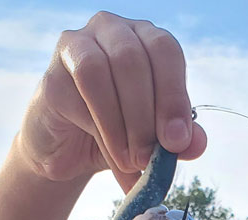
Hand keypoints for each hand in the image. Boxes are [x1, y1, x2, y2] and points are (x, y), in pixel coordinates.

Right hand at [17, 11, 206, 191]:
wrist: (72, 152)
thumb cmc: (121, 134)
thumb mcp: (157, 139)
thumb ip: (180, 140)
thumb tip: (195, 144)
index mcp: (146, 39)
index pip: (165, 50)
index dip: (173, 95)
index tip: (176, 140)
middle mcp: (111, 31)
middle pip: (132, 59)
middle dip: (146, 116)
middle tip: (150, 157)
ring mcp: (76, 47)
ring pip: (100, 72)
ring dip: (121, 124)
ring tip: (131, 159)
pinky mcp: (52, 76)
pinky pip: (76, 97)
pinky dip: (100, 131)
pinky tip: (111, 153)